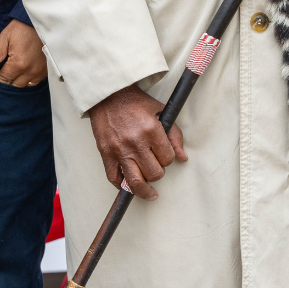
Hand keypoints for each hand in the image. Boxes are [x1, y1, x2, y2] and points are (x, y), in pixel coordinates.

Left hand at [0, 20, 47, 85]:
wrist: (41, 21)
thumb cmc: (22, 28)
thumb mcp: (5, 38)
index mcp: (18, 64)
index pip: (4, 80)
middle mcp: (31, 71)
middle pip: (15, 86)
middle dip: (8, 80)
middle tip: (5, 69)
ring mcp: (40, 71)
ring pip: (26, 85)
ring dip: (19, 80)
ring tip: (15, 70)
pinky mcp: (46, 70)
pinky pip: (36, 81)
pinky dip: (29, 78)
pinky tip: (25, 69)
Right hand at [88, 83, 186, 200]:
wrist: (108, 95)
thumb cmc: (134, 102)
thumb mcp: (161, 112)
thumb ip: (174, 135)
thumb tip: (183, 158)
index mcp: (151, 130)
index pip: (167, 159)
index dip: (168, 159)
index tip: (163, 155)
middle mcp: (135, 142)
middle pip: (154, 173)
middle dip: (158, 173)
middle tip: (155, 167)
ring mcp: (119, 150)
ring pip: (136, 181)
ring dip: (144, 190)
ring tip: (149, 193)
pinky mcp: (106, 153)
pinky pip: (114, 178)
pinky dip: (122, 185)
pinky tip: (128, 185)